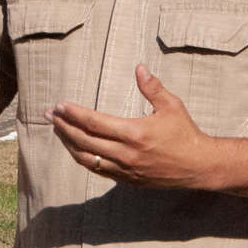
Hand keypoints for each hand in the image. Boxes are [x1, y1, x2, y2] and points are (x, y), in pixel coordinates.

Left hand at [46, 65, 220, 189]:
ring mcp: (124, 169)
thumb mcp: (172, 106)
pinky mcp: (126, 179)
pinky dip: (82, 158)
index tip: (59, 106)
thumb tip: (139, 67)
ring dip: (68, 143)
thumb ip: (152, 87)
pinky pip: (97, 169)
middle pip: (84, 140)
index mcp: (134, 133)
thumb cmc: (185, 133)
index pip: (94, 122)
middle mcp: (126, 153)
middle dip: (63, 127)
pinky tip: (75, 148)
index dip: (73, 113)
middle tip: (49, 115)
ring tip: (57, 131)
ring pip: (86, 158)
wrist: (198, 166)